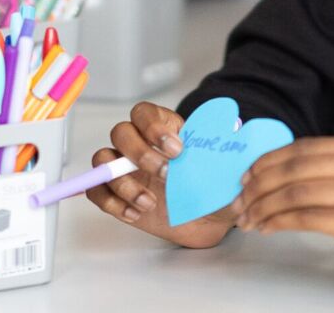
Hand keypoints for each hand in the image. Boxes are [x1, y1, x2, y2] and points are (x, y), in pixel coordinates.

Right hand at [82, 102, 235, 249]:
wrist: (207, 220)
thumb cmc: (212, 188)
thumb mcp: (225, 170)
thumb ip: (226, 155)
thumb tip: (236, 138)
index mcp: (164, 130)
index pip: (144, 113)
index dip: (153, 127)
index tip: (177, 149)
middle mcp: (140, 145)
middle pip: (120, 133)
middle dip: (140, 153)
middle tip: (165, 175)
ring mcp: (125, 169)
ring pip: (103, 160)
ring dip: (122, 182)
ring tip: (149, 202)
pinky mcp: (117, 195)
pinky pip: (97, 190)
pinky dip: (112, 202)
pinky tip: (136, 212)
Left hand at [230, 138, 333, 301]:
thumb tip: (279, 171)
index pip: (305, 148)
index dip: (269, 161)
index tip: (246, 176)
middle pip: (296, 167)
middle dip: (259, 184)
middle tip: (240, 200)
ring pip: (297, 192)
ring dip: (264, 206)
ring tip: (249, 219)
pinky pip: (308, 217)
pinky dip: (280, 221)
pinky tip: (268, 227)